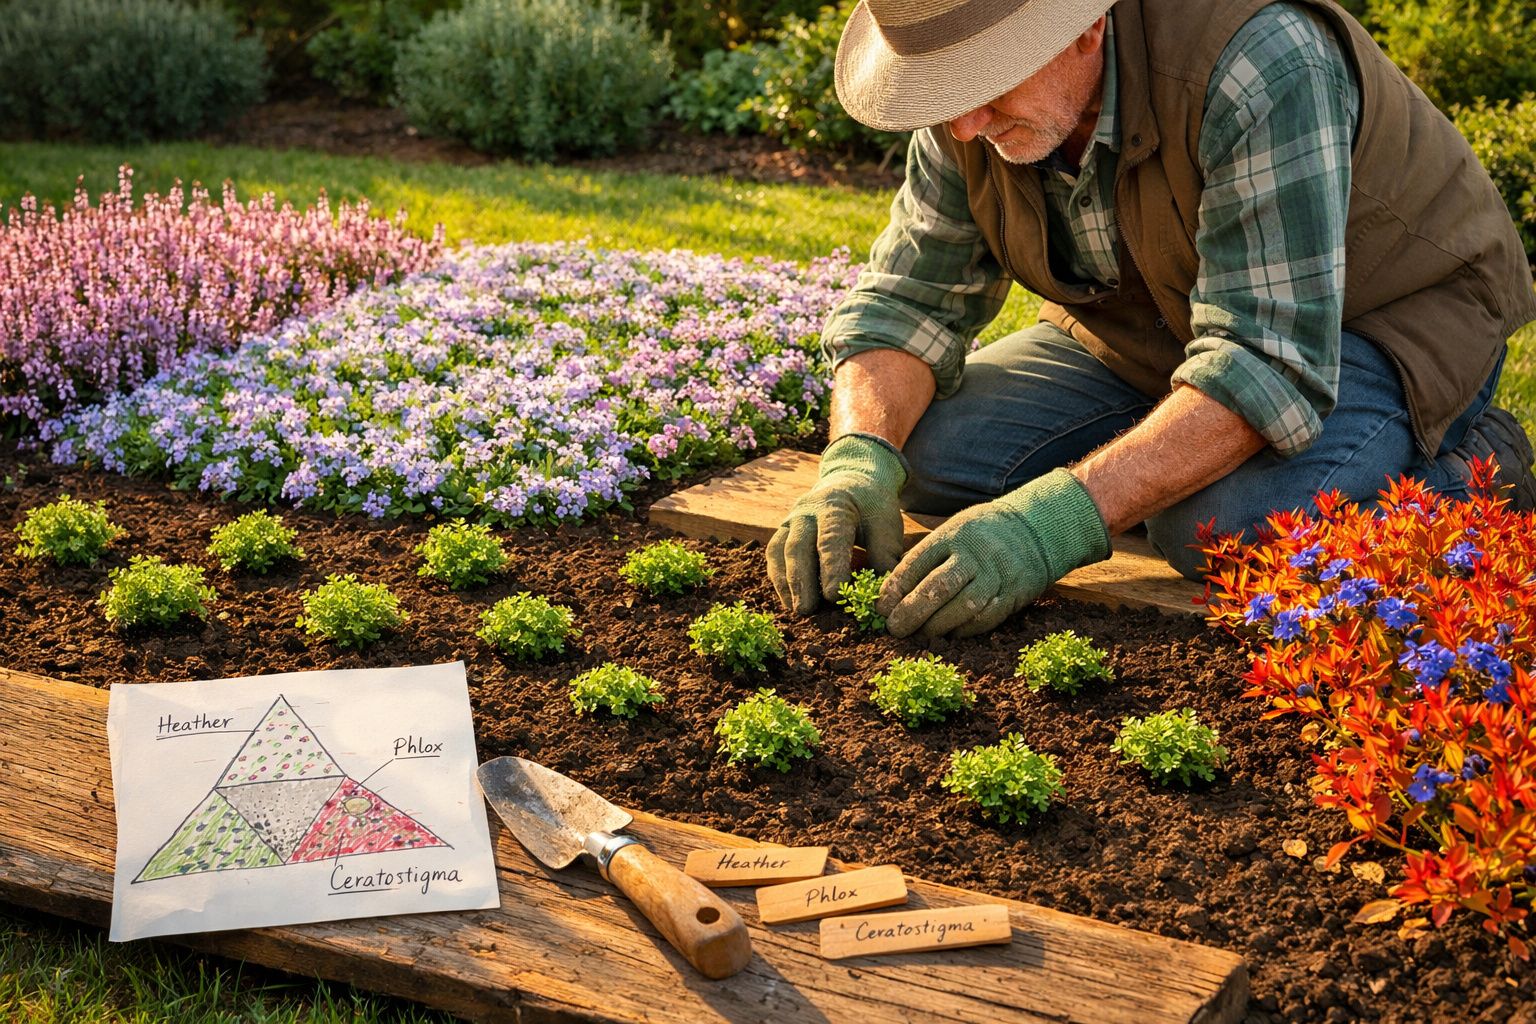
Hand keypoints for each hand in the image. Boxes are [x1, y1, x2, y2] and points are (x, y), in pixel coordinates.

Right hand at [767, 434, 907, 613]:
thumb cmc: (871, 508)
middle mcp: (806, 511)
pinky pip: (773, 554)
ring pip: (780, 550)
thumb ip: (885, 555)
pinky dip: (779, 578)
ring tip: (796, 609)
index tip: (834, 595)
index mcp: (836, 506)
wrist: (851, 482)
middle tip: (807, 609)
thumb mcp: (886, 524)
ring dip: (787, 582)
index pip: (831, 539)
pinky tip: (789, 599)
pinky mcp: (782, 530)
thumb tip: (882, 593)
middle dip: (801, 580)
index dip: (831, 567)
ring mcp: (790, 519)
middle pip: (798, 546)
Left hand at [875, 469, 1109, 639]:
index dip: (895, 589)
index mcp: (952, 535)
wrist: (1035, 529)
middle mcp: (974, 553)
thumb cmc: (980, 534)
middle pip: (938, 587)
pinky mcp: (1014, 593)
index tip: (881, 608)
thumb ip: (926, 556)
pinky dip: (965, 630)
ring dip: (938, 626)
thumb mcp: (952, 530)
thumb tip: (890, 592)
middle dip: (912, 612)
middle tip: (895, 629)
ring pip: (963, 607)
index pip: (916, 563)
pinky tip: (950, 635)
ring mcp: (996, 574)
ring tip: (921, 635)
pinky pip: (986, 618)